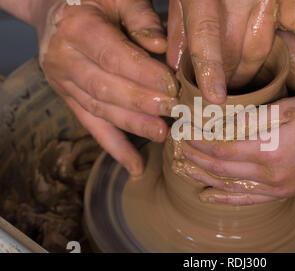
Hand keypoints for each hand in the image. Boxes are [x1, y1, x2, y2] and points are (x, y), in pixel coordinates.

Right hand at [36, 0, 178, 175]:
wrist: (55, 10)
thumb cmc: (95, 1)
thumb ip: (141, 19)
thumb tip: (161, 46)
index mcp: (77, 29)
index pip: (113, 57)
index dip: (143, 74)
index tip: (172, 86)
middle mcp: (63, 59)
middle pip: (106, 88)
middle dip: (143, 103)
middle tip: (174, 112)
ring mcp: (63, 84)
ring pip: (100, 110)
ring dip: (133, 126)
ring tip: (163, 135)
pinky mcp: (71, 100)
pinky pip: (93, 127)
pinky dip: (115, 148)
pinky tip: (136, 167)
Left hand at [166, 0, 294, 103]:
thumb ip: (179, 21)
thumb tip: (176, 60)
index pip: (206, 34)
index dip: (210, 68)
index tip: (216, 96)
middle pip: (242, 46)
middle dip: (237, 76)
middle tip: (231, 89)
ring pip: (268, 39)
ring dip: (257, 62)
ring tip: (246, 70)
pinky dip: (289, 27)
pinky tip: (276, 24)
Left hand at [177, 96, 294, 204]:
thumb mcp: (287, 107)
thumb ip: (252, 118)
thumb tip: (219, 122)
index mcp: (269, 151)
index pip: (221, 148)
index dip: (198, 141)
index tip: (182, 131)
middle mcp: (269, 175)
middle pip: (220, 169)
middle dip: (193, 157)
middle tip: (175, 146)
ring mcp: (276, 188)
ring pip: (228, 186)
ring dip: (202, 177)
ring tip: (181, 168)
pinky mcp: (281, 192)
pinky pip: (246, 199)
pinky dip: (224, 197)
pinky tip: (206, 195)